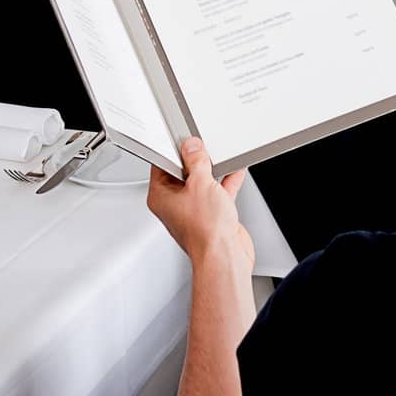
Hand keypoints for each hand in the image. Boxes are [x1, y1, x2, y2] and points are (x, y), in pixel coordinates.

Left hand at [147, 137, 254, 272]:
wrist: (225, 255)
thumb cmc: (204, 231)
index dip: (173, 150)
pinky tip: (235, 171)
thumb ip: (197, 162)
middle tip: (204, 147)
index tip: (184, 139)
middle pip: (183, 173)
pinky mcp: (211, 215)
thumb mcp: (200, 183)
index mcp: (160, 197)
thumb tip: (192, 148)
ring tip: (221, 156)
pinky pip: (217, 192)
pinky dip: (226, 182)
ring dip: (213, 171)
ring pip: (202, 183)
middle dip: (196, 160)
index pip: (161, 165)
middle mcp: (175, 204)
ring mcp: (194, 210)